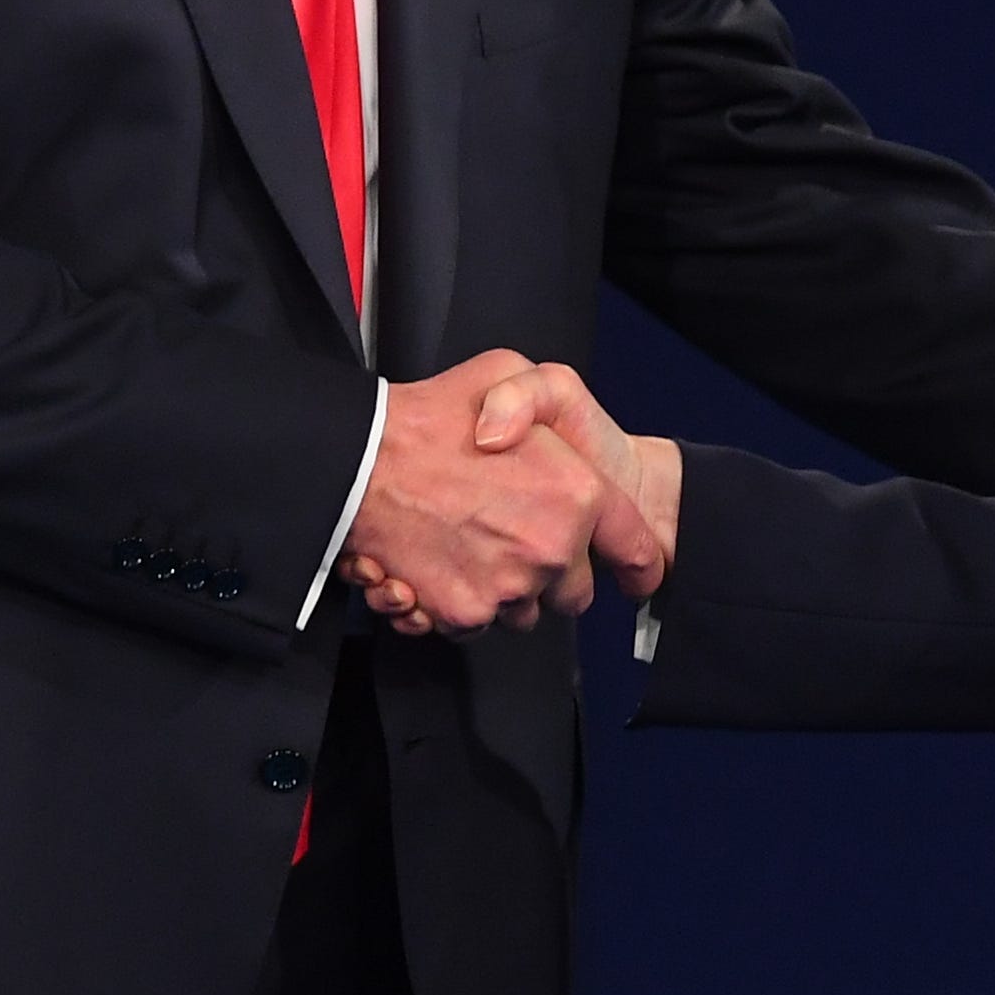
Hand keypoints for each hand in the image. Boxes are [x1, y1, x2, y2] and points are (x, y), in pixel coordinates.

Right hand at [337, 350, 614, 634]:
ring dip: (507, 590)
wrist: (357, 460)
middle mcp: (552, 549)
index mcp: (579, 495)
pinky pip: (476, 625)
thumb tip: (554, 458)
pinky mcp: (463, 612)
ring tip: (470, 547)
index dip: (637, 561)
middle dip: (554, 574)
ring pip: (525, 612)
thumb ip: (546, 402)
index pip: (636, 548)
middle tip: (516, 539)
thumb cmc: (431, 415)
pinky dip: (460, 603)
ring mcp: (509, 587)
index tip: (635, 573)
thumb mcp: (508, 369)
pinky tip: (437, 567)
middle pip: (575, 593)